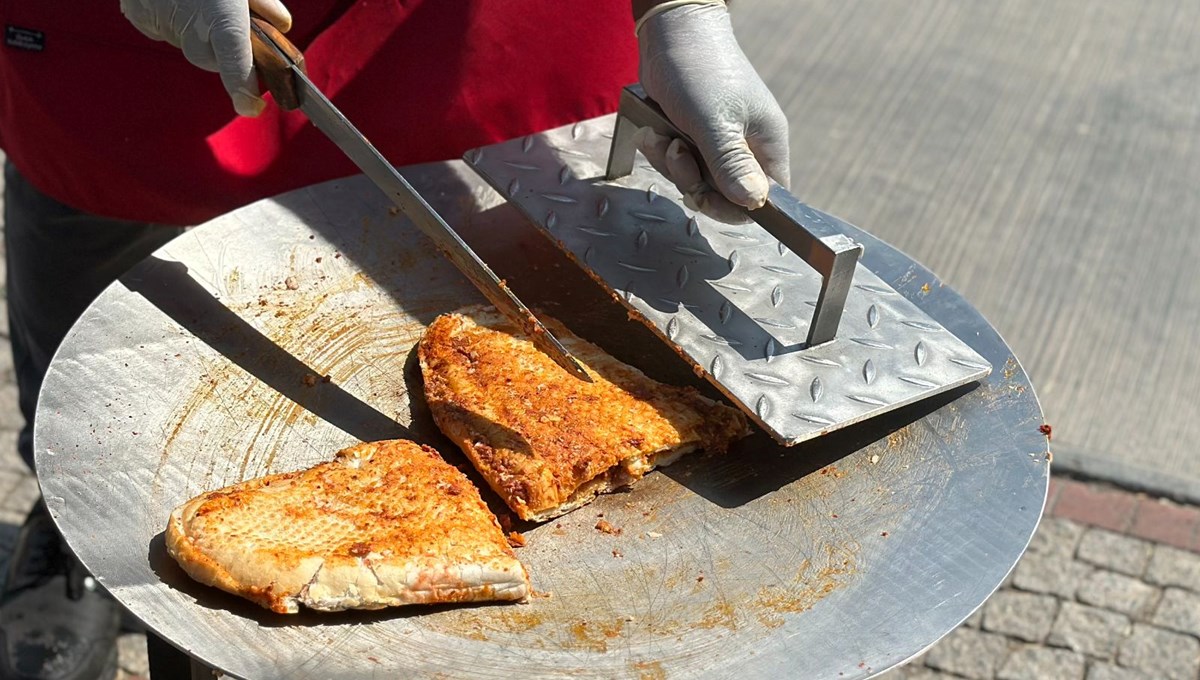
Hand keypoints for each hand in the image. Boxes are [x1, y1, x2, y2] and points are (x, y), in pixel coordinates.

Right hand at [120, 0, 291, 116]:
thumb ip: (263, 4)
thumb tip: (281, 25)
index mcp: (224, 22)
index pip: (237, 70)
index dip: (244, 92)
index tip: (252, 107)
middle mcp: (191, 30)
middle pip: (210, 58)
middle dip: (221, 47)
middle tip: (226, 21)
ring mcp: (162, 24)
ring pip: (185, 43)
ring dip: (195, 30)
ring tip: (197, 1)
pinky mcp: (138, 15)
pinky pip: (161, 28)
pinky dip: (170, 18)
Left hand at [636, 2, 789, 221]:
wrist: (670, 34)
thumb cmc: (699, 71)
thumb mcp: (714, 123)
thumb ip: (731, 165)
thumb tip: (753, 203)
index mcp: (767, 144)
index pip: (765, 199)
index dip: (735, 208)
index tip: (705, 196)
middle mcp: (747, 147)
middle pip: (726, 196)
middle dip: (694, 182)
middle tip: (677, 156)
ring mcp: (720, 143)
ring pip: (698, 181)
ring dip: (672, 166)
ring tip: (662, 137)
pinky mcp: (695, 137)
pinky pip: (680, 164)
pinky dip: (663, 153)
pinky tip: (654, 132)